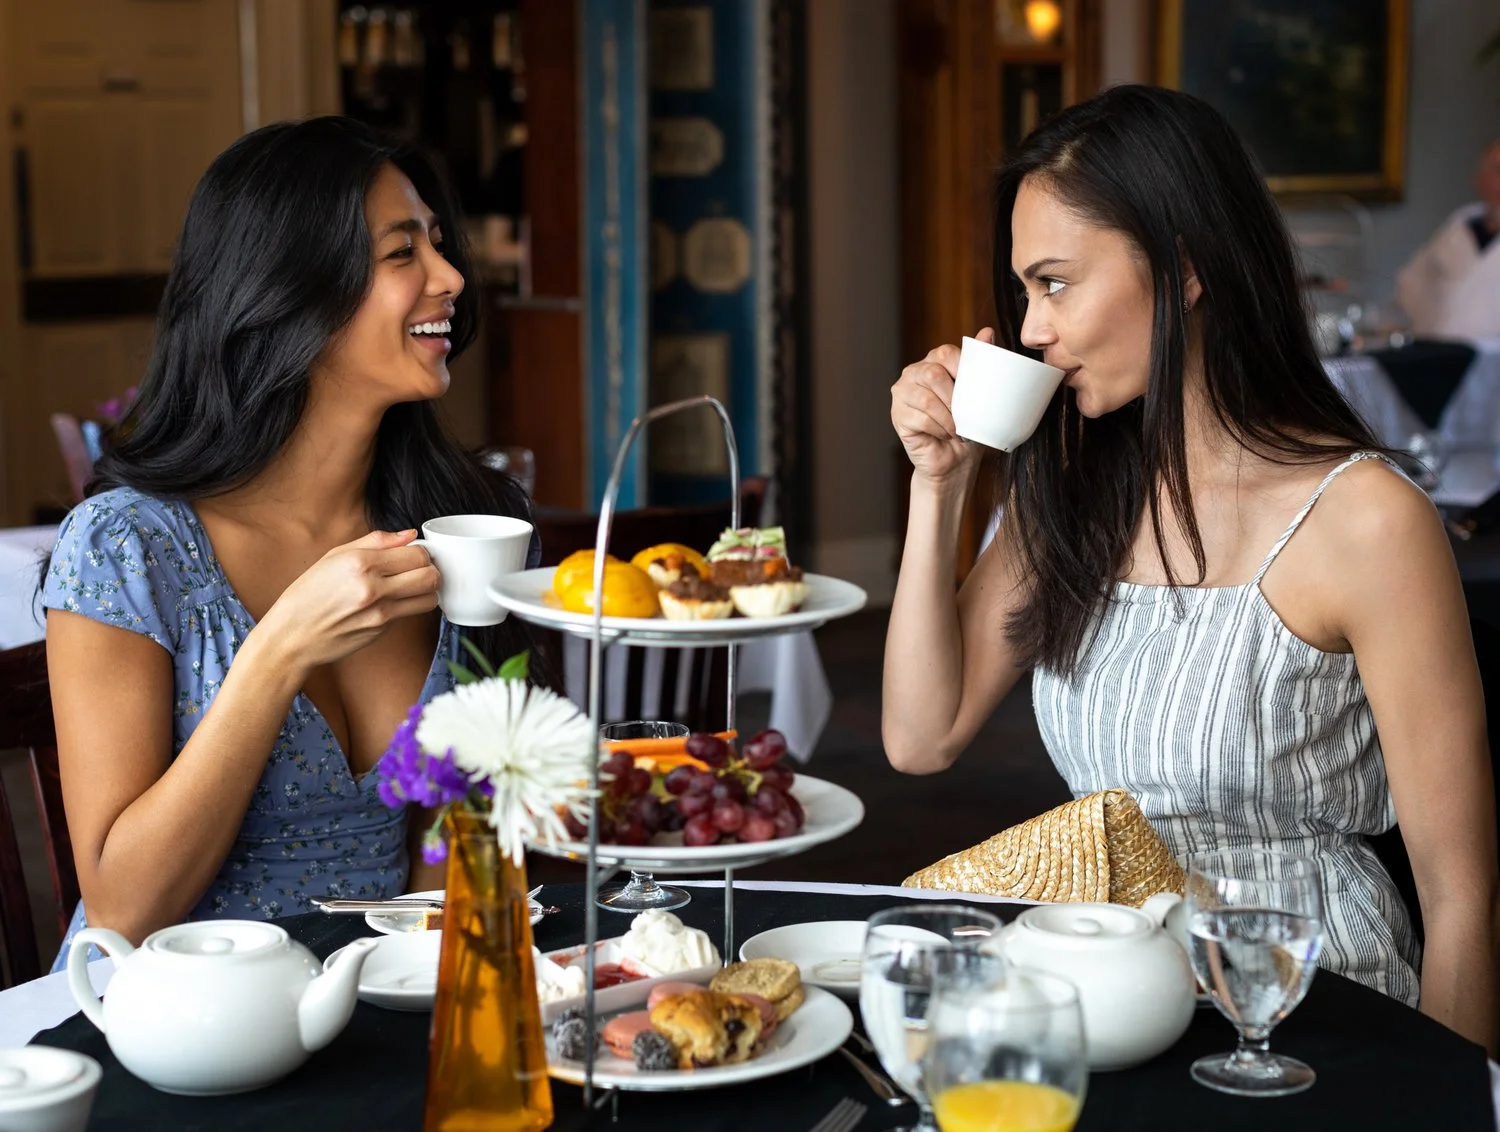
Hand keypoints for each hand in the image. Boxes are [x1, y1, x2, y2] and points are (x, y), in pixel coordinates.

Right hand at [255, 530, 438, 674]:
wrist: (292, 635)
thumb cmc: (309, 593)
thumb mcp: (334, 556)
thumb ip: (376, 542)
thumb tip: (409, 535)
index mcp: (360, 563)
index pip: (416, 553)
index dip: (421, 551)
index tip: (414, 553)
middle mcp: (372, 588)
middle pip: (430, 576)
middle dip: (431, 570)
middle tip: (419, 569)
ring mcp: (380, 612)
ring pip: (429, 598)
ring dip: (427, 590)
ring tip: (413, 586)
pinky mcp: (382, 630)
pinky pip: (410, 613)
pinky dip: (410, 606)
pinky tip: (394, 601)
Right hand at [891, 327, 992, 485]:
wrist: (955, 460)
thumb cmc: (967, 426)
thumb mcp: (979, 394)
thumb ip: (980, 363)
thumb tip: (987, 332)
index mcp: (933, 362)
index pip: (945, 353)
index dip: (962, 371)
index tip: (974, 391)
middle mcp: (913, 373)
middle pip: (934, 374)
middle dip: (955, 399)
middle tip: (965, 415)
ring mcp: (902, 394)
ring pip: (927, 399)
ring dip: (948, 418)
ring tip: (957, 429)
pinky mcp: (898, 416)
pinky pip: (921, 419)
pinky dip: (939, 430)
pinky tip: (944, 435)